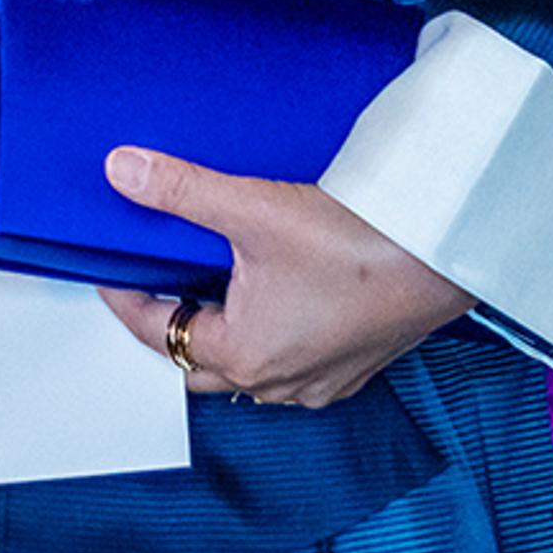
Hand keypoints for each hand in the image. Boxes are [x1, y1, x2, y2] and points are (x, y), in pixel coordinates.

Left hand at [96, 144, 468, 408]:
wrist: (441, 251)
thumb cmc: (356, 243)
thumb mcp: (253, 209)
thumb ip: (181, 190)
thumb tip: (122, 171)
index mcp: (244, 354)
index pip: (159, 336)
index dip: (128, 301)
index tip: (111, 272)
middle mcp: (278, 382)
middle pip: (199, 365)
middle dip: (172, 327)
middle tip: (156, 279)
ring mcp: (320, 381)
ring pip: (248, 372)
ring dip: (223, 337)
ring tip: (209, 286)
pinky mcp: (354, 367)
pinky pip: (292, 368)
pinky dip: (269, 340)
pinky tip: (274, 302)